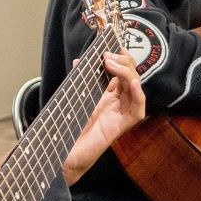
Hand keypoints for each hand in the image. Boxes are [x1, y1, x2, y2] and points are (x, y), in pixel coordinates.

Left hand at [63, 53, 145, 184]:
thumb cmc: (66, 129)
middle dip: (123, 62)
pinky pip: (138, 110)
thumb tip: (78, 60)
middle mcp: (116, 104)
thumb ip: (78, 81)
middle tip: (107, 55)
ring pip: (136, 89)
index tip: (113, 46)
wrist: (61, 154)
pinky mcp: (120, 127)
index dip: (121, 58)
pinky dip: (139, 95)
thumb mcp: (73, 99)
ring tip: (111, 63)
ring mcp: (120, 115)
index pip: (121, 73)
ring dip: (127, 72)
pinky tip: (132, 83)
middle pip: (131, 77)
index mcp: (106, 97)